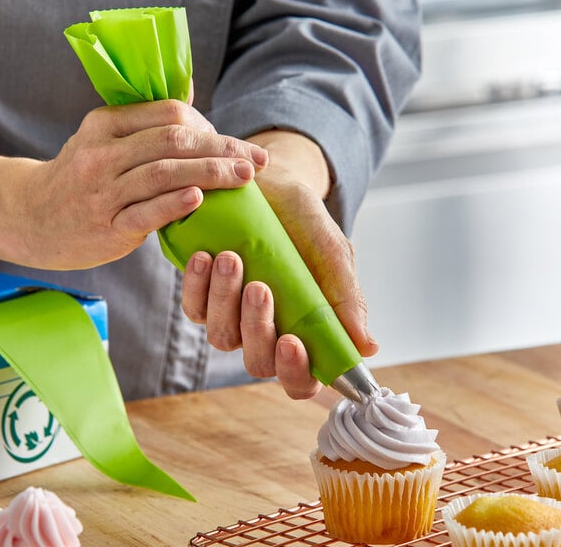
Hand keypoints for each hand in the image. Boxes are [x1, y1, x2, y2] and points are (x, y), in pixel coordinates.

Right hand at [0, 100, 267, 268]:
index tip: (239, 145)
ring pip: (163, 174)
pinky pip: (145, 213)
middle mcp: (103, 153)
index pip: (168, 114)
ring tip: (245, 177)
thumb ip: (144, 120)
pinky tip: (199, 198)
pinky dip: (174, 203)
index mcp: (106, 124)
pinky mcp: (106, 226)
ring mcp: (103, 191)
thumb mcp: (102, 137)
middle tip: (257, 161)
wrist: (31, 216)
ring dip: (211, 174)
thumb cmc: (80, 176)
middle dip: (222, 150)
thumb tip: (191, 92)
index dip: (211, 127)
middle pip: (173, 142)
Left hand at [181, 130, 377, 398]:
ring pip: (223, 336)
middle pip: (258, 361)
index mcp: (304, 329)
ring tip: (232, 258)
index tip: (294, 342)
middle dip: (258, 328)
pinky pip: (194, 309)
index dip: (296, 372)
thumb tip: (368, 346)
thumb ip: (345, 297)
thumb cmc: (304, 222)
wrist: (270, 184)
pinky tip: (205, 256)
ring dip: (226, 301)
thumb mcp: (331, 252)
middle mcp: (268, 330)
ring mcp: (233, 316)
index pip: (300, 378)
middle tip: (261, 287)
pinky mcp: (204, 297)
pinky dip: (198, 286)